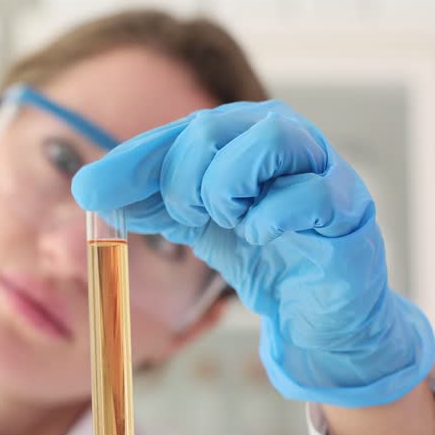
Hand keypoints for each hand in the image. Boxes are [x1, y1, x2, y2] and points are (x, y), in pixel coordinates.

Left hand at [72, 100, 433, 407]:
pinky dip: (271, 215)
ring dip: (229, 183)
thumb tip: (86, 187)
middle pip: (217, 124)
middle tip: (185, 216)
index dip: (132, 161)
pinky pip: (312, 192)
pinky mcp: (349, 208)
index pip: (179, 131)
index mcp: (242, 135)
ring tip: (227, 221)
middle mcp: (283, 138)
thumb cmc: (261, 252)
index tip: (90, 190)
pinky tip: (256, 235)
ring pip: (272, 137)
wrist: (317, 310)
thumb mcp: (194, 223)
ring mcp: (321, 168)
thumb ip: (148, 201)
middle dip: (184, 176)